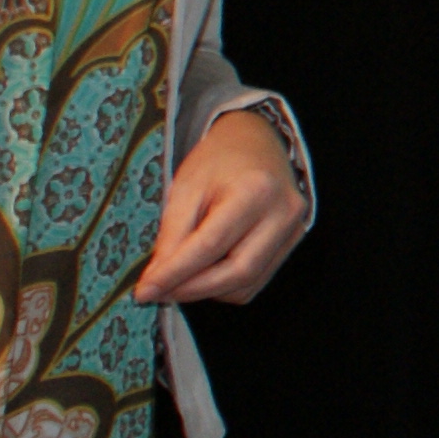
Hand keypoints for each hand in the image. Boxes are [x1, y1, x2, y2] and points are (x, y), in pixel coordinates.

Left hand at [135, 109, 308, 306]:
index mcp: (255, 191)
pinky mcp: (293, 243)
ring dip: (207, 291)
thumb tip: (156, 280)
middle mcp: (283, 214)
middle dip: (192, 289)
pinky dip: (225, 287)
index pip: (211, 245)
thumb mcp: (186, 188)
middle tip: (158, 293)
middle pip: (237, 272)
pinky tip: (205, 271)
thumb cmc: (218, 161)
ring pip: (247, 285)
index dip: (175, 274)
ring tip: (179, 279)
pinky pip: (256, 282)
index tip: (144, 292)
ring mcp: (294, 231)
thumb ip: (173, 234)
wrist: (256, 144)